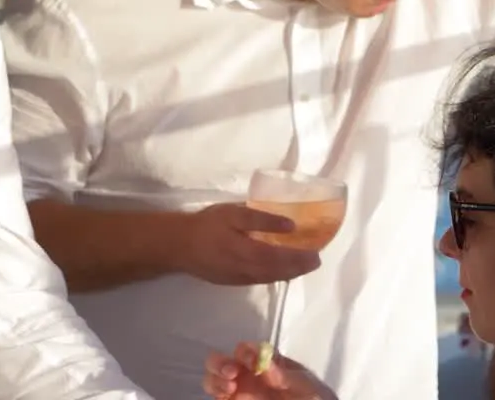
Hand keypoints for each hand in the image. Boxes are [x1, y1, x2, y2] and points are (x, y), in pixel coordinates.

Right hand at [180, 203, 320, 284]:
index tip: (317, 254)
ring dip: (288, 273)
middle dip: (299, 268)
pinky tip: (278, 270)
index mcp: (248, 252)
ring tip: (302, 266)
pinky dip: (274, 276)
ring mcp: (239, 279)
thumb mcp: (233, 213)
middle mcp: (247, 270)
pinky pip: (259, 280)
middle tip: (315, 261)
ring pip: (270, 278)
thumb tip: (290, 226)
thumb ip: (261, 219)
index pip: (282, 258)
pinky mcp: (232, 281)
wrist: (177, 245)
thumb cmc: (206, 225)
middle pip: (279, 272)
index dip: (301, 258)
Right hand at [204, 343, 332, 399]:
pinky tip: (227, 397)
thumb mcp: (306, 387)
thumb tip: (266, 364)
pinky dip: (216, 394)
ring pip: (213, 379)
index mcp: (265, 364)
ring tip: (229, 388)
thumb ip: (286, 376)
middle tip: (231, 373)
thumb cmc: (314, 398)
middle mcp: (248, 375)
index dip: (246, 351)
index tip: (252, 361)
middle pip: (221, 361)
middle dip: (219, 363)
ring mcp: (239, 392)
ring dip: (214, 379)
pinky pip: (217, 397)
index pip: (247, 349)